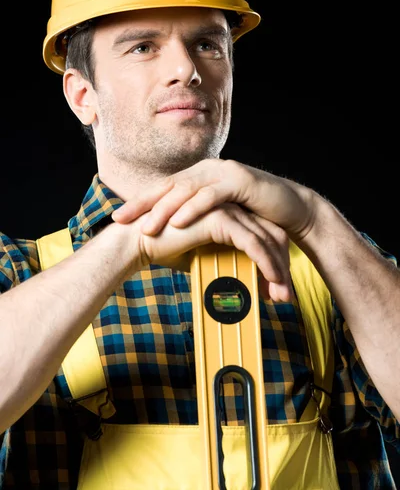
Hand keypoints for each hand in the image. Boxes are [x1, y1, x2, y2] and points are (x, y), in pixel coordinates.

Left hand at [113, 158, 316, 241]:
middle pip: (168, 186)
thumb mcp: (220, 219)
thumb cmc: (253, 217)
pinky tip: (177, 221)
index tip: (117, 219)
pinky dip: (193, 208)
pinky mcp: (239, 181)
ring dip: (164, 208)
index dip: (140, 203)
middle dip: (142, 204)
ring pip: (186, 189)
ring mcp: (223, 172)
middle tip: (120, 219)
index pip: (163, 190)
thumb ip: (198, 223)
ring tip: (146, 226)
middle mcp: (207, 171)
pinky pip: (211, 195)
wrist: (290, 210)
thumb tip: (172, 243)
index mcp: (198, 178)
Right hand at [131, 201, 292, 301]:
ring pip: (266, 240)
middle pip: (271, 235)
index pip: (262, 234)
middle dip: (281, 267)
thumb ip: (219, 260)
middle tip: (285, 295)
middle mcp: (231, 208)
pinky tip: (272, 280)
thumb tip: (233, 285)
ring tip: (282, 294)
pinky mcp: (221, 219)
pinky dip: (266, 263)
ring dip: (277, 270)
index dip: (272, 260)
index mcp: (227, 213)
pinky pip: (253, 243)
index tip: (274, 288)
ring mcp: (227, 211)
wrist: (139, 241)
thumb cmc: (164, 248)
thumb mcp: (201, 256)